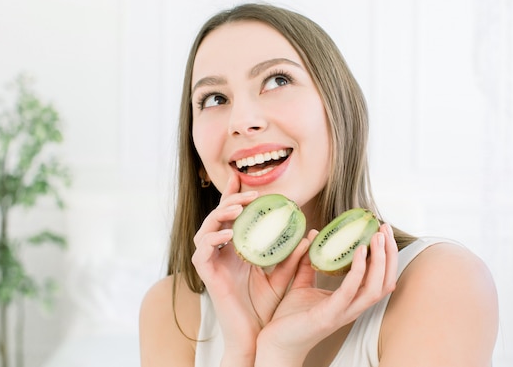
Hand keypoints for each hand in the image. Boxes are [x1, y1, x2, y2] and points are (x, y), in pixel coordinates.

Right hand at [191, 173, 308, 363]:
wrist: (254, 336)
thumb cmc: (265, 307)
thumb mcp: (282, 276)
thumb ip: (292, 256)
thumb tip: (309, 233)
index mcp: (235, 248)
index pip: (231, 215)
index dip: (233, 195)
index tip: (241, 177)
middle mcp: (220, 252)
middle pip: (218, 216)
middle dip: (232, 201)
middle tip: (251, 195)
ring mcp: (211, 262)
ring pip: (206, 228)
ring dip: (221, 215)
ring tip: (240, 209)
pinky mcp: (205, 274)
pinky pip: (202, 251)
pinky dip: (214, 239)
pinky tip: (230, 234)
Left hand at [255, 224, 397, 365]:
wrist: (275, 343)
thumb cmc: (289, 318)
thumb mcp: (301, 283)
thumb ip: (308, 263)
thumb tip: (312, 235)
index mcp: (349, 300)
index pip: (379, 278)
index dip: (385, 255)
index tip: (382, 230)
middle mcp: (352, 307)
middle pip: (385, 281)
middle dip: (389, 253)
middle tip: (384, 228)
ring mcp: (343, 312)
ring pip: (375, 287)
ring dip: (380, 261)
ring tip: (376, 237)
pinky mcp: (329, 315)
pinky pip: (350, 291)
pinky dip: (358, 271)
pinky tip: (358, 252)